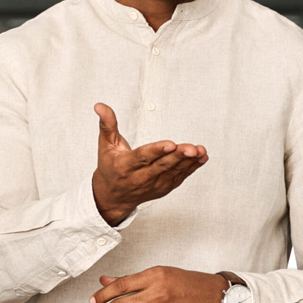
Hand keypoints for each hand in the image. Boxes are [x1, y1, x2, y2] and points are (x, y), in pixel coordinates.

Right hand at [91, 103, 207, 225]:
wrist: (113, 196)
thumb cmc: (110, 167)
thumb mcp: (105, 145)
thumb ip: (107, 124)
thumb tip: (100, 106)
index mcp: (125, 166)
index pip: (142, 157)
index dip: (157, 151)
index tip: (170, 144)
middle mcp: (140, 177)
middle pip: (162, 165)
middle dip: (178, 156)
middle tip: (191, 148)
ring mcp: (154, 184)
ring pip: (173, 172)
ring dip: (189, 161)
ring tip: (200, 151)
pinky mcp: (164, 187)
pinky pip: (180, 177)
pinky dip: (192, 167)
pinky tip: (202, 157)